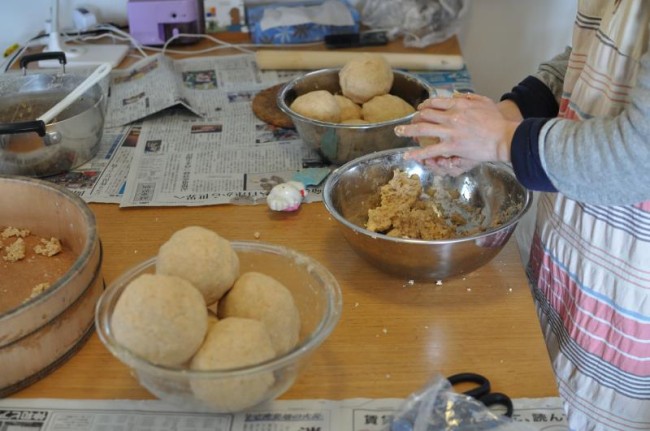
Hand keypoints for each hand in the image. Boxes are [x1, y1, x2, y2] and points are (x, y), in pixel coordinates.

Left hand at [395, 93, 519, 168]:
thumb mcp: (484, 101)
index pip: (435, 102)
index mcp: (459, 104)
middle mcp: (451, 116)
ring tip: (398, 132)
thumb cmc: (497, 121)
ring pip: (422, 130)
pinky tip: (407, 155)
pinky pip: (430, 150)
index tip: (421, 109)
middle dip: (415, 118)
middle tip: (409, 121)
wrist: (504, 137)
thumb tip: (457, 95)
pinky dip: (416, 153)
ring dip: (408, 130)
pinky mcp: (451, 146)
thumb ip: (469, 97)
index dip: (425, 105)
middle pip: (426, 114)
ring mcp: (450, 131)